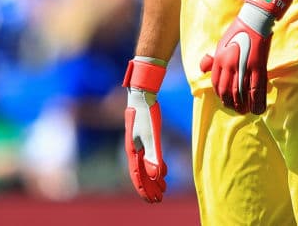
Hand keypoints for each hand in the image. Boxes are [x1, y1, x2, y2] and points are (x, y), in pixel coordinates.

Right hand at [123, 58, 167, 201]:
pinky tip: (164, 172)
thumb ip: (154, 156)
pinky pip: (149, 157)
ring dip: (154, 180)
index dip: (145, 190)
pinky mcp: (144, 138)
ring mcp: (138, 144)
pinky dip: (156, 166)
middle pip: (141, 174)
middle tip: (159, 200)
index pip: (138, 176)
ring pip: (145, 167)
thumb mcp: (152, 136)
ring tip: (163, 189)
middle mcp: (134, 150)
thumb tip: (157, 176)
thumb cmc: (146, 114)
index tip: (152, 201)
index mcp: (133, 151)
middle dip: (150, 188)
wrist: (142, 95)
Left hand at [200, 0, 293, 114]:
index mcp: (220, 59)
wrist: (254, 21)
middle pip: (228, 91)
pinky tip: (257, 108)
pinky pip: (256, 89)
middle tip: (235, 109)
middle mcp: (230, 65)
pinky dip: (256, 101)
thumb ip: (213, 59)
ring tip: (245, 111)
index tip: (225, 100)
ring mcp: (244, 67)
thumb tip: (203, 69)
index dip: (220, 95)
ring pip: (241, 94)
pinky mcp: (258, 67)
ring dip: (242, 105)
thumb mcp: (220, 44)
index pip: (217, 83)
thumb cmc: (237, 31)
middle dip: (231, 103)